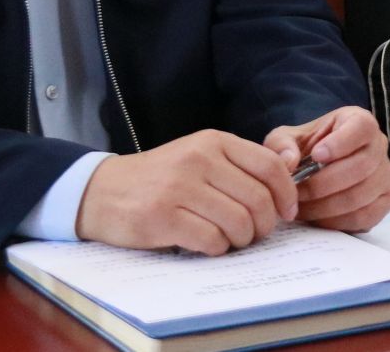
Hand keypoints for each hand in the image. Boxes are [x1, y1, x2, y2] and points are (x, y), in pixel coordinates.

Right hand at [75, 130, 295, 254]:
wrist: (102, 191)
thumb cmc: (161, 177)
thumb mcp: (200, 156)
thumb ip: (238, 165)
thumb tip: (288, 182)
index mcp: (214, 142)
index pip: (270, 166)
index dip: (286, 193)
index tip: (287, 212)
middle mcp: (199, 160)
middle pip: (258, 199)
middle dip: (265, 224)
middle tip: (255, 233)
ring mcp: (179, 188)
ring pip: (238, 222)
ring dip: (241, 239)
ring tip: (231, 240)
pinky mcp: (162, 218)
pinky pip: (211, 240)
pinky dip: (217, 248)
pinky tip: (207, 244)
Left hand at [264, 106, 389, 232]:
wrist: (315, 172)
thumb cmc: (303, 151)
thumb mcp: (285, 139)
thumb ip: (281, 145)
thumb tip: (290, 162)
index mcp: (359, 121)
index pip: (362, 127)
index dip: (341, 143)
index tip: (316, 156)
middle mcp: (379, 145)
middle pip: (361, 166)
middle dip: (323, 184)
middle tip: (297, 192)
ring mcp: (386, 174)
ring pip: (361, 195)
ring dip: (325, 206)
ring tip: (301, 207)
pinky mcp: (386, 200)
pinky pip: (365, 216)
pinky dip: (337, 221)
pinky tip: (318, 217)